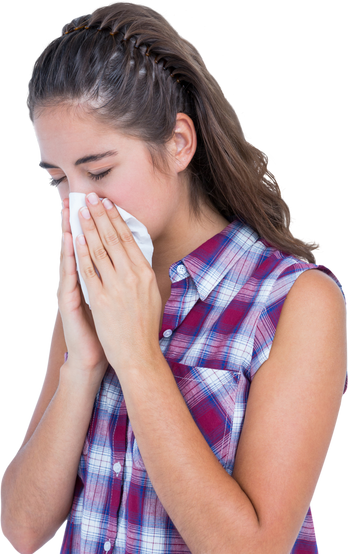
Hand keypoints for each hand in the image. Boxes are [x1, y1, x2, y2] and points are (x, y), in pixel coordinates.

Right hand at [57, 197, 108, 376]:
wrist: (97, 357)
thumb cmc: (109, 331)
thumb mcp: (115, 300)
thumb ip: (117, 281)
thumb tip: (131, 263)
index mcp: (93, 280)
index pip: (93, 246)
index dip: (94, 224)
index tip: (97, 202)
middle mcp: (80, 282)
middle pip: (79, 245)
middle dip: (81, 221)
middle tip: (79, 196)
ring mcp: (72, 290)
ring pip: (71, 255)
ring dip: (70, 230)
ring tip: (70, 209)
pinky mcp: (68, 301)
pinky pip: (69, 275)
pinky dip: (69, 256)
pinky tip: (68, 240)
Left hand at [75, 194, 162, 375]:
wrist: (138, 354)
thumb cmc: (144, 327)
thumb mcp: (151, 295)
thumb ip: (142, 274)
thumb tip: (136, 256)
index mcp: (146, 273)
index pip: (129, 239)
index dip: (116, 219)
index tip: (108, 204)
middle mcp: (133, 276)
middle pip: (113, 238)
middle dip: (100, 215)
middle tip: (91, 197)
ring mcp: (116, 286)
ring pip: (100, 250)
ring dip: (88, 228)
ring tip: (80, 211)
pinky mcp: (101, 298)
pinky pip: (88, 270)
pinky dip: (80, 252)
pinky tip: (75, 239)